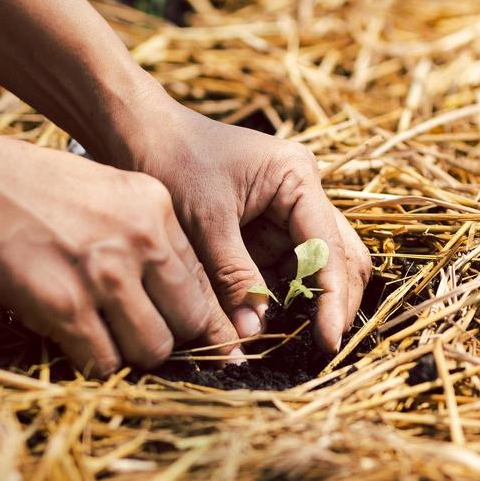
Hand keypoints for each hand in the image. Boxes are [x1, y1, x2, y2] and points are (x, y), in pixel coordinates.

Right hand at [0, 135, 238, 375]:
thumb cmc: (26, 184)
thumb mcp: (104, 189)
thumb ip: (141, 230)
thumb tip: (166, 286)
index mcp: (156, 206)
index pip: (203, 278)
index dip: (201, 313)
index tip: (204, 335)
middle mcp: (141, 238)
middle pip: (189, 318)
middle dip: (172, 336)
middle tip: (148, 340)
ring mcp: (105, 273)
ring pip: (153, 348)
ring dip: (133, 354)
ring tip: (108, 343)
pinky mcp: (65, 305)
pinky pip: (103, 361)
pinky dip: (95, 365)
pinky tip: (79, 349)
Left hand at [101, 102, 371, 351]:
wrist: (138, 133)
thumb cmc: (171, 161)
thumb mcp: (204, 222)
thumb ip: (233, 277)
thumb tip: (253, 333)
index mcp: (297, 179)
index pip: (329, 248)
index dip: (332, 298)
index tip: (327, 340)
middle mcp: (303, 194)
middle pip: (341, 257)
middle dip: (334, 302)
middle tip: (322, 346)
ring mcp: (288, 213)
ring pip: (319, 267)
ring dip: (310, 302)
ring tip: (299, 340)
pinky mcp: (267, 229)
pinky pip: (286, 270)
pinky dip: (282, 298)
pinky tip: (270, 323)